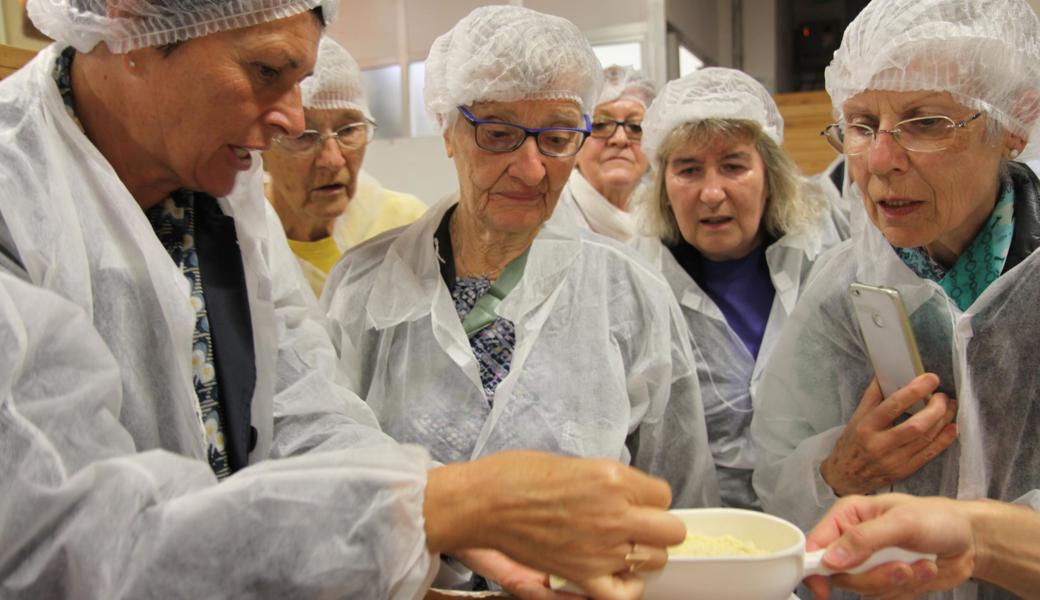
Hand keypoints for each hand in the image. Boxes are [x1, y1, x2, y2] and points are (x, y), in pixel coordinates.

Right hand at [425, 450, 683, 598]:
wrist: (483, 502)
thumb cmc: (517, 475)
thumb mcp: (575, 462)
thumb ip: (608, 481)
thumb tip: (628, 494)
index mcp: (613, 479)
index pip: (663, 494)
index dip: (650, 498)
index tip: (636, 500)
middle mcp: (614, 514)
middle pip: (671, 531)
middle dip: (658, 527)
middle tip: (637, 524)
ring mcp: (601, 548)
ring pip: (654, 561)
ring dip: (643, 555)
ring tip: (623, 548)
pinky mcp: (582, 574)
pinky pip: (624, 594)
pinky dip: (627, 589)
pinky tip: (619, 576)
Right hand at [803, 494, 975, 598]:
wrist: (970, 540)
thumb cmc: (937, 519)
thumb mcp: (902, 522)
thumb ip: (864, 539)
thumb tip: (830, 560)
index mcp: (848, 517)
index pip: (815, 544)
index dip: (813, 566)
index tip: (822, 587)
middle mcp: (853, 542)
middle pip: (839, 575)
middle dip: (873, 577)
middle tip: (900, 567)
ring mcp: (869, 564)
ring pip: (864, 590)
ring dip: (896, 582)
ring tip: (918, 564)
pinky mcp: (886, 581)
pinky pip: (884, 598)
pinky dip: (907, 590)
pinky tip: (923, 569)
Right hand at [820, 374, 957, 495]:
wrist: (846, 476)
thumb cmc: (852, 443)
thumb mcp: (856, 417)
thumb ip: (873, 396)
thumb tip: (887, 374)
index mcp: (866, 426)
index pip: (893, 405)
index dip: (915, 391)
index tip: (930, 379)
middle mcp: (880, 444)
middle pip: (915, 426)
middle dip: (935, 408)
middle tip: (943, 396)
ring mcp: (894, 460)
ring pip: (926, 439)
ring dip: (943, 420)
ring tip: (950, 407)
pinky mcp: (905, 471)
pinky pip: (930, 454)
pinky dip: (944, 439)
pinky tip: (952, 427)